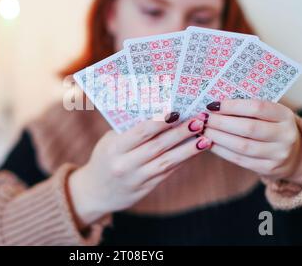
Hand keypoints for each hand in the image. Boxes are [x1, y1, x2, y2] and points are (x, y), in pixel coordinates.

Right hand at [68, 112, 210, 228]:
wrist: (96, 191)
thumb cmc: (105, 157)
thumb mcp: (110, 141)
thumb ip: (130, 130)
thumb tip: (159, 111)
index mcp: (113, 148)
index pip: (140, 132)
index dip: (160, 122)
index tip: (177, 111)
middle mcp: (125, 165)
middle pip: (158, 146)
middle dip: (181, 132)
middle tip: (199, 120)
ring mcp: (136, 179)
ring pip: (167, 162)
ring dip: (188, 149)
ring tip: (206, 138)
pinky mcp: (146, 189)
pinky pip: (167, 172)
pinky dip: (183, 160)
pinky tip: (195, 150)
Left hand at [202, 99, 301, 185]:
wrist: (294, 155)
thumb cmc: (272, 127)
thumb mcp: (269, 114)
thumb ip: (247, 108)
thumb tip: (214, 105)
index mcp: (285, 115)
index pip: (257, 107)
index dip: (232, 106)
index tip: (212, 105)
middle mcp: (285, 135)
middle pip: (248, 128)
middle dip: (221, 122)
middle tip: (203, 118)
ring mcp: (278, 154)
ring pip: (242, 146)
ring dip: (217, 137)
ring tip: (203, 130)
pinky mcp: (268, 168)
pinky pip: (239, 159)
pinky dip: (221, 150)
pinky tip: (209, 143)